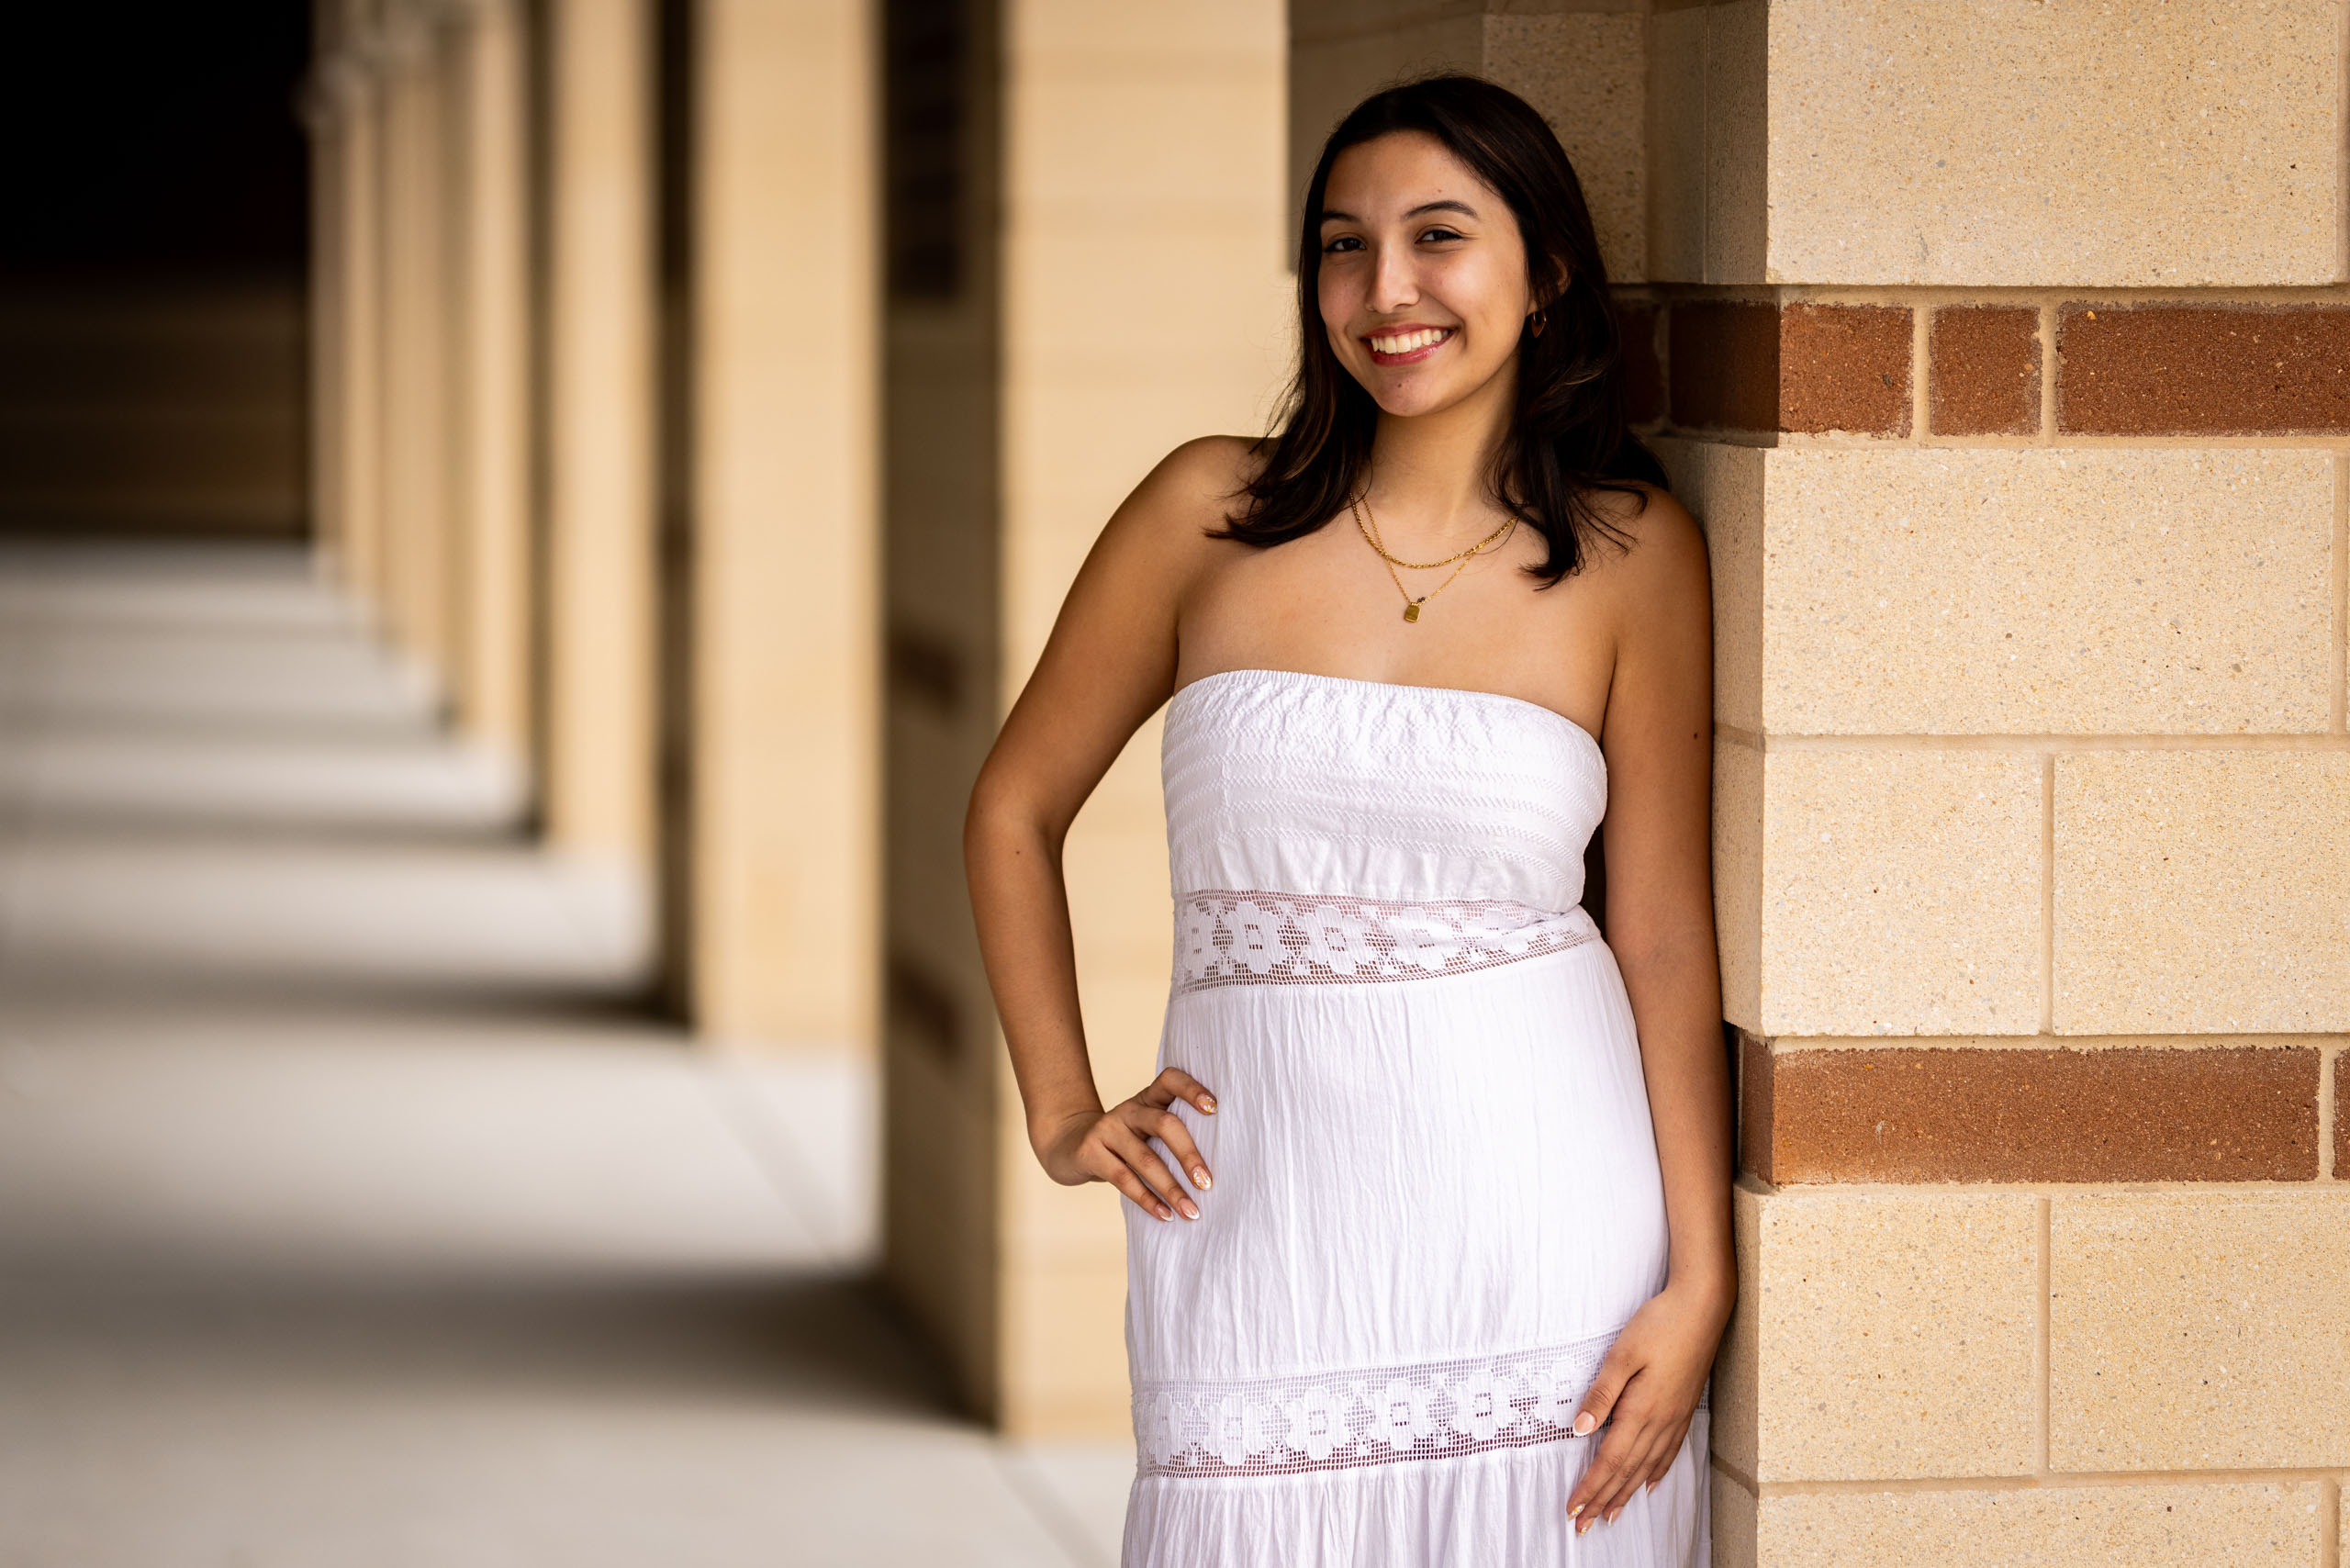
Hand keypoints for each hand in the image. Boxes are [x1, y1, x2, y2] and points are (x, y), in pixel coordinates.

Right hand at [1033, 1067, 1217, 1221]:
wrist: (1067, 1146)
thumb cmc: (1121, 1143)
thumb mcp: (1143, 1129)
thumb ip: (1170, 1137)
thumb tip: (1212, 1172)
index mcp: (1147, 1099)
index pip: (1171, 1080)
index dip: (1193, 1089)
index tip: (1215, 1108)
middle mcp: (1129, 1110)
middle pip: (1165, 1124)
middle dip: (1189, 1155)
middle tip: (1208, 1183)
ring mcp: (1107, 1129)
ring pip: (1146, 1159)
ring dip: (1172, 1189)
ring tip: (1192, 1211)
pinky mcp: (1090, 1152)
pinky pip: (1124, 1179)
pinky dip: (1148, 1200)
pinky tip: (1165, 1215)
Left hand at [1565, 1280, 1730, 1531]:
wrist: (1702, 1309)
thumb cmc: (1659, 1325)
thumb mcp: (1621, 1355)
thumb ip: (1601, 1394)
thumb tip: (1579, 1430)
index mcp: (1641, 1411)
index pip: (1610, 1460)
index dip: (1590, 1487)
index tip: (1573, 1509)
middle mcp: (1660, 1422)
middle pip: (1627, 1472)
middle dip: (1604, 1500)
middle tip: (1585, 1525)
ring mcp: (1675, 1418)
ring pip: (1648, 1467)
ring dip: (1627, 1494)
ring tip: (1612, 1514)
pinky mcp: (1685, 1409)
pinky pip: (1668, 1453)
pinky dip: (1655, 1474)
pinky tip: (1648, 1484)